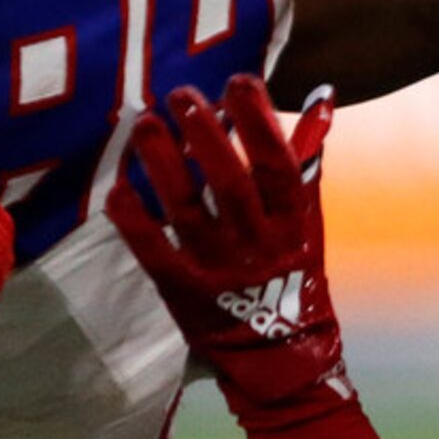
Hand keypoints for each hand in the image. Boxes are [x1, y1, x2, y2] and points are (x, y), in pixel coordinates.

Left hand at [105, 77, 351, 428]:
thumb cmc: (292, 273)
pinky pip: (155, 253)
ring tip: (145, 123)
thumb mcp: (308, 218)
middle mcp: (258, 245)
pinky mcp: (185, 293)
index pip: (277, 164)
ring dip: (164, 166)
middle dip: (206, 135)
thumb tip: (322, 95)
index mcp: (293, 222)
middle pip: (230, 184)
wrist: (281, 357)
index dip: (259, 121)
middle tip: (182, 93)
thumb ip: (307, 157)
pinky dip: (135, 222)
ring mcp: (220, 271)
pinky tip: (117, 189)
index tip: (239, 81)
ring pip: (188, 212)